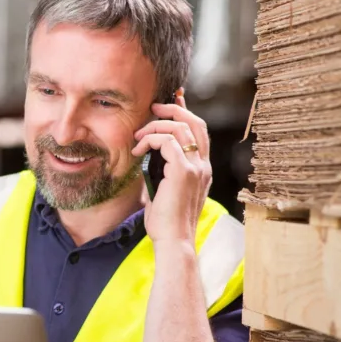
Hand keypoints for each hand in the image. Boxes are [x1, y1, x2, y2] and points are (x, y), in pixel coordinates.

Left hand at [132, 93, 211, 246]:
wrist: (174, 240)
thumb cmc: (166, 221)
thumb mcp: (164, 191)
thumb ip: (162, 173)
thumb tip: (147, 160)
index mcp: (201, 168)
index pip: (199, 131)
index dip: (186, 112)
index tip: (171, 101)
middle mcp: (203, 165)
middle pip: (194, 122)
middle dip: (173, 109)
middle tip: (153, 107)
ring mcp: (196, 167)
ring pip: (180, 128)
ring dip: (155, 125)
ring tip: (138, 135)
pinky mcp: (183, 171)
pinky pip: (167, 142)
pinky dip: (150, 139)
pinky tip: (137, 150)